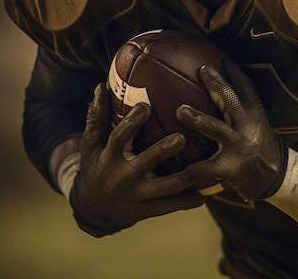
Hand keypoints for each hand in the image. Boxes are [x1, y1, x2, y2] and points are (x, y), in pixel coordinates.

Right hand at [69, 84, 203, 236]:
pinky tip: (206, 193)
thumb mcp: (91, 144)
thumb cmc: (95, 167)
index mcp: (109, 158)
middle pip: (145, 163)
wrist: (91, 212)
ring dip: (186, 178)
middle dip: (163, 151)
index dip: (131, 123)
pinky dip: (188, 201)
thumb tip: (102, 86)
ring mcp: (137, 196)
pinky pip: (170, 206)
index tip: (145, 106)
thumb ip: (97, 117)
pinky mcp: (147, 211)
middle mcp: (123, 177)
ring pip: (165, 188)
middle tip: (181, 137)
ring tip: (205, 165)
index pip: (119, 138)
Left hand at [177, 60, 287, 201]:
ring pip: (217, 129)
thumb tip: (220, 76)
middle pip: (232, 101)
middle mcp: (248, 127)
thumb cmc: (256, 143)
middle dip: (217, 84)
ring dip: (199, 118)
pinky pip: (206, 168)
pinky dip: (190, 167)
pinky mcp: (231, 169)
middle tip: (201, 70)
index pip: (246, 87)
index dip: (234, 72)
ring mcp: (240, 147)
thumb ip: (237, 103)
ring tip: (180, 110)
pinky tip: (174, 164)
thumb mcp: (254, 120)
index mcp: (253, 113)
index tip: (219, 58)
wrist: (275, 179)